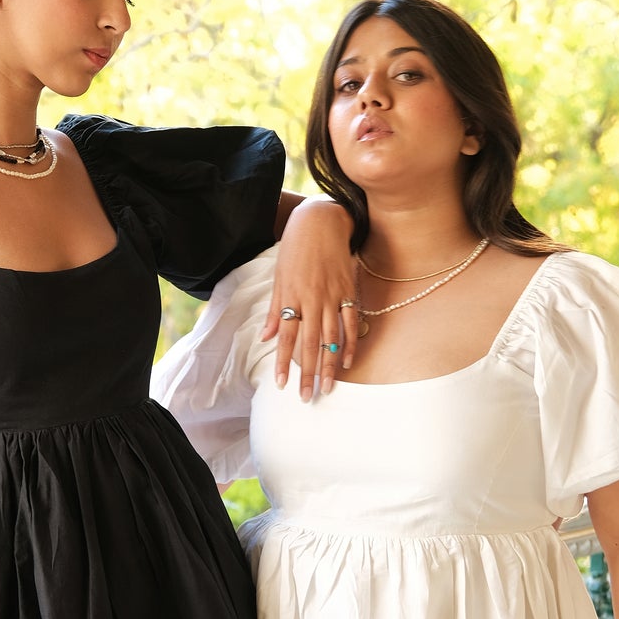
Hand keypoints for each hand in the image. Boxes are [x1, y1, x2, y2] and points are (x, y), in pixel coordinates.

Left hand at [265, 198, 357, 399]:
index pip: (286, 337)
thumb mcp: (279, 278)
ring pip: (331, 338)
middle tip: (307, 397)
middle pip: (309, 344)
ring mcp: (332, 296)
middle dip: (308, 373)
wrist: (320, 222)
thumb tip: (266, 337)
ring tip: (328, 388)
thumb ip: (275, 310)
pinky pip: (351, 322)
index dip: (284, 363)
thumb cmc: (295, 251)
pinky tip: (349, 362)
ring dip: (329, 366)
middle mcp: (311, 300)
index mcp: (291, 297)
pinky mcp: (349, 291)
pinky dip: (351, 343)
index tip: (282, 385)